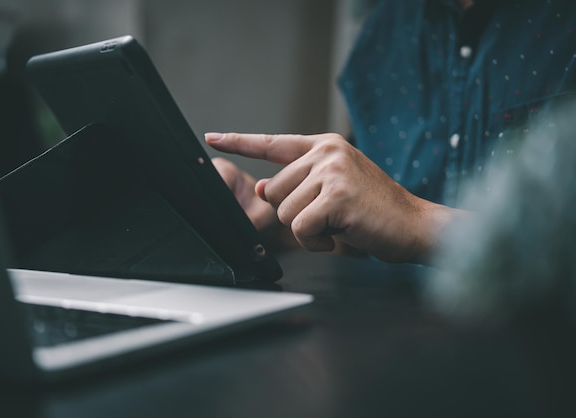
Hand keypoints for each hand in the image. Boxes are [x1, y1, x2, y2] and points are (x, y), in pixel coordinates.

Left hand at [206, 132, 458, 262]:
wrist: (414, 225)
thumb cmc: (373, 210)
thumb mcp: (333, 189)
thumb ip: (300, 184)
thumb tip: (264, 187)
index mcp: (325, 146)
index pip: (273, 143)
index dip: (240, 141)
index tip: (212, 137)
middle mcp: (327, 152)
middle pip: (276, 191)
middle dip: (296, 214)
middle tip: (329, 217)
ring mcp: (332, 171)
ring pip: (285, 211)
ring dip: (307, 230)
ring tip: (338, 225)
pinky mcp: (337, 195)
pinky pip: (301, 228)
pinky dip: (315, 242)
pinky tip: (339, 236)